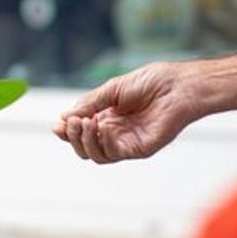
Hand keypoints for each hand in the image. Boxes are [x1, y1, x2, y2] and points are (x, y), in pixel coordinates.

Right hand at [53, 62, 201, 162]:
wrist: (178, 85)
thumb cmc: (152, 82)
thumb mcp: (112, 88)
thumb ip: (90, 103)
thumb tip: (65, 116)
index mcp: (107, 116)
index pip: (81, 130)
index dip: (67, 130)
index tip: (58, 124)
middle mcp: (115, 132)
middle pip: (84, 146)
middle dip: (72, 137)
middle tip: (72, 123)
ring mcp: (127, 142)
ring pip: (96, 155)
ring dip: (85, 141)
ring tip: (85, 123)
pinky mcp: (139, 149)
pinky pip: (114, 154)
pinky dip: (102, 143)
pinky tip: (101, 127)